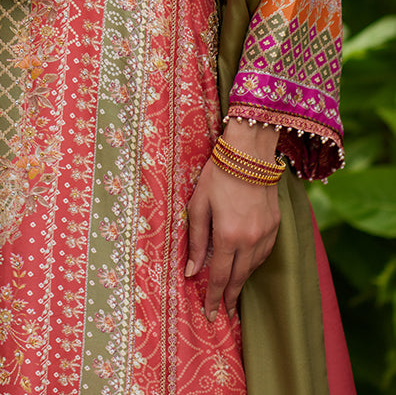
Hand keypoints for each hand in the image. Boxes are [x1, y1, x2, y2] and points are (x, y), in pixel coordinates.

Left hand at [185, 125, 280, 321]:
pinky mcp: (276, 225)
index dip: (214, 298)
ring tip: (233, 293)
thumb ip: (196, 240)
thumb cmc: (217, 175)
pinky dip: (254, 263)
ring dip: (243, 281)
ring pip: (254, 267)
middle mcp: (251, 240)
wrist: (249, 153)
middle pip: (239, 277)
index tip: (210, 315)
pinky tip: (247, 265)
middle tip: (223, 314)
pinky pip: (265, 253)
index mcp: (228, 236)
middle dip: (230, 298)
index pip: (221, 277)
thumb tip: (191, 271)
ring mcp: (266, 233)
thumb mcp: (198, 205)